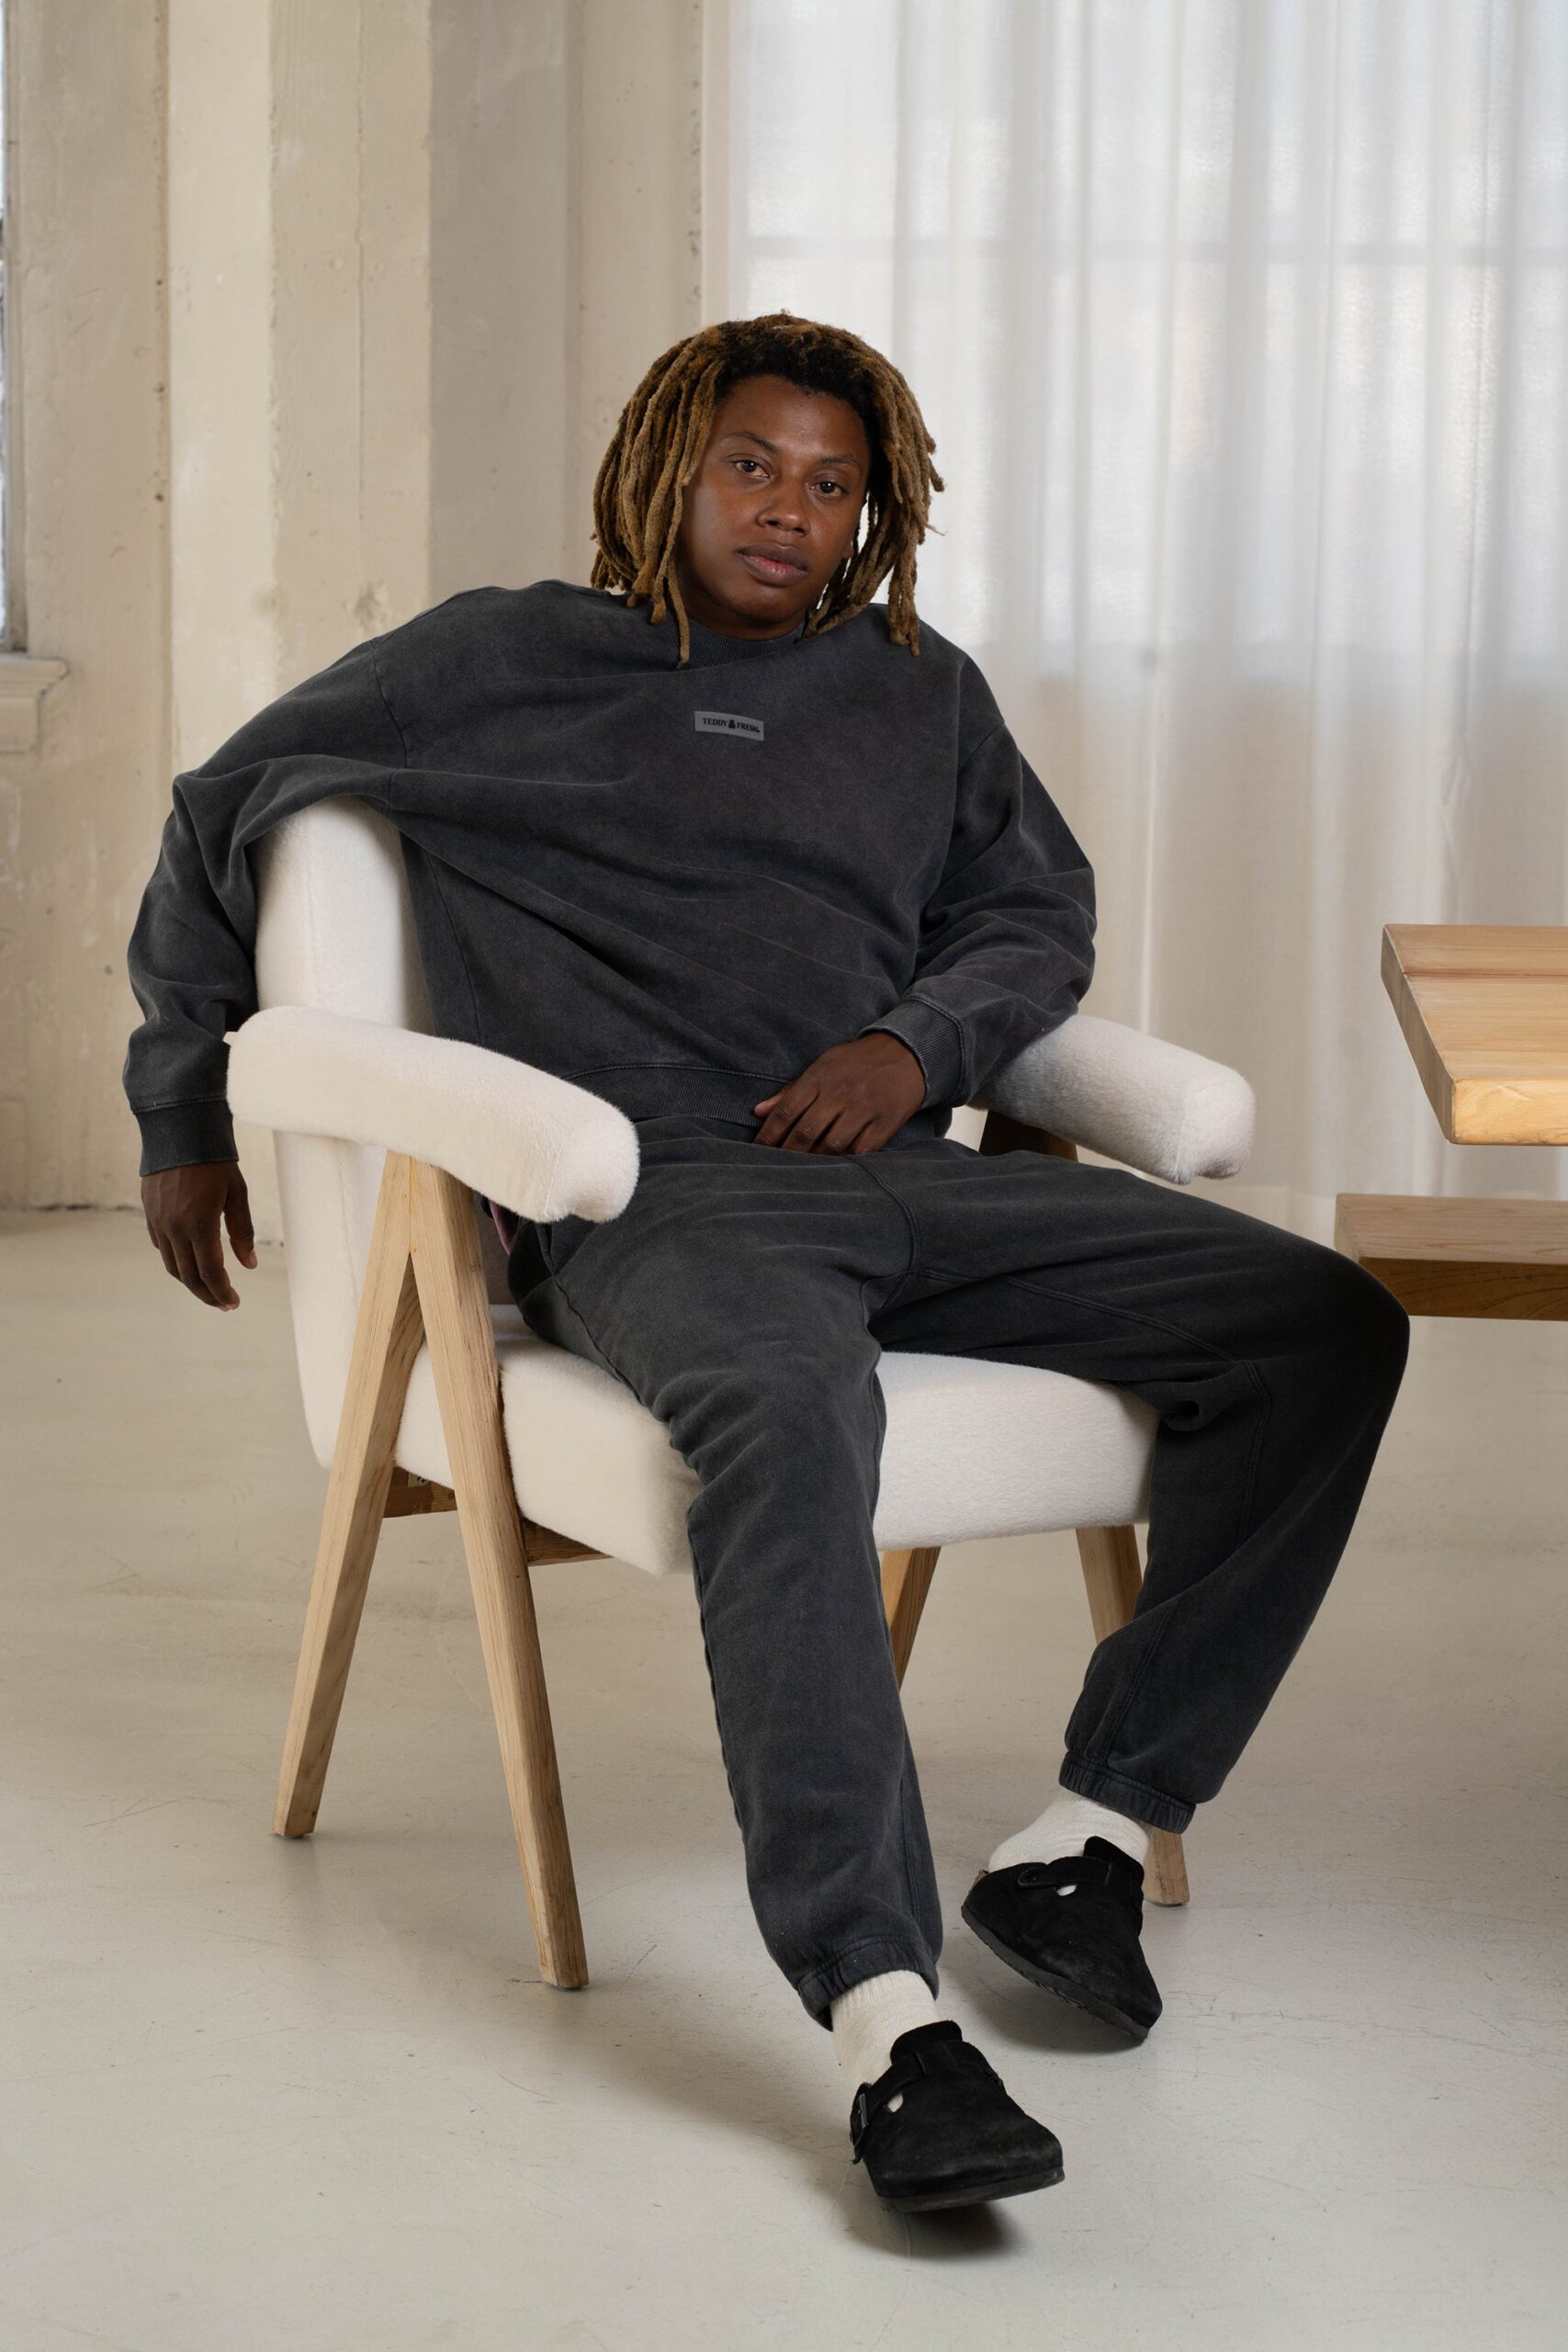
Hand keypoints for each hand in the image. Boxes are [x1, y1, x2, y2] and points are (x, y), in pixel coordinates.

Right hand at [141, 1160, 256, 1309]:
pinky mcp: (149, 1214)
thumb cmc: (216, 1162)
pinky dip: (175, 1261)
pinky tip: (190, 1262)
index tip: (234, 1303)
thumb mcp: (237, 1194)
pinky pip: (160, 1247)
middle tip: (224, 1304)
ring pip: (172, 1265)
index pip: (211, 1272)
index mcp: (200, 1224)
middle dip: (207, 1295)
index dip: (222, 1292)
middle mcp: (175, 1228)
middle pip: (189, 1276)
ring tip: (209, 1288)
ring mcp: (158, 1222)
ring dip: (190, 1282)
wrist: (179, 1131)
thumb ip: (242, 1232)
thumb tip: (249, 1265)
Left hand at [751, 1033, 926, 1153]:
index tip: (756, 1152)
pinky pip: (862, 1150)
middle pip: (806, 1132)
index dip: (767, 1136)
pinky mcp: (885, 1123)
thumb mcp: (822, 1065)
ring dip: (815, 1161)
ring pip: (832, 1145)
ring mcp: (864, 1108)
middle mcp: (840, 1093)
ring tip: (803, 1171)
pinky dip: (846, 1162)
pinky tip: (835, 1168)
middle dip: (787, 1154)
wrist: (906, 1053)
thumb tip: (758, 1111)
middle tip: (777, 1168)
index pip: (785, 1111)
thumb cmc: (856, 1062)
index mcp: (819, 1077)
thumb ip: (791, 1090)